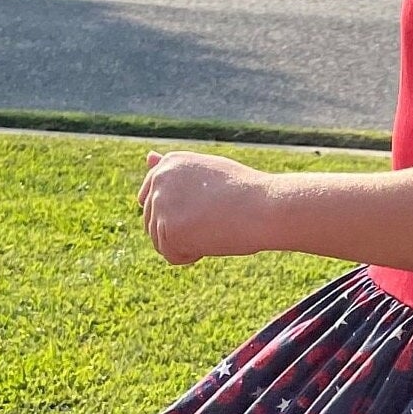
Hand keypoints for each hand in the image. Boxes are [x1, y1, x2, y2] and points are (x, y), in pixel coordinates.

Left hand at [136, 149, 274, 264]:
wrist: (265, 206)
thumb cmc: (245, 192)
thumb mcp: (206, 173)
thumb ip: (176, 173)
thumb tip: (148, 157)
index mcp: (169, 163)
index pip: (150, 200)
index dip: (179, 214)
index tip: (204, 210)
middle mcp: (159, 179)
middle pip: (153, 223)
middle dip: (181, 230)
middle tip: (215, 217)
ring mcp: (161, 203)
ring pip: (161, 242)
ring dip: (188, 243)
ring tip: (214, 225)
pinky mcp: (167, 228)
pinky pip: (172, 256)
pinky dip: (192, 255)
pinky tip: (212, 238)